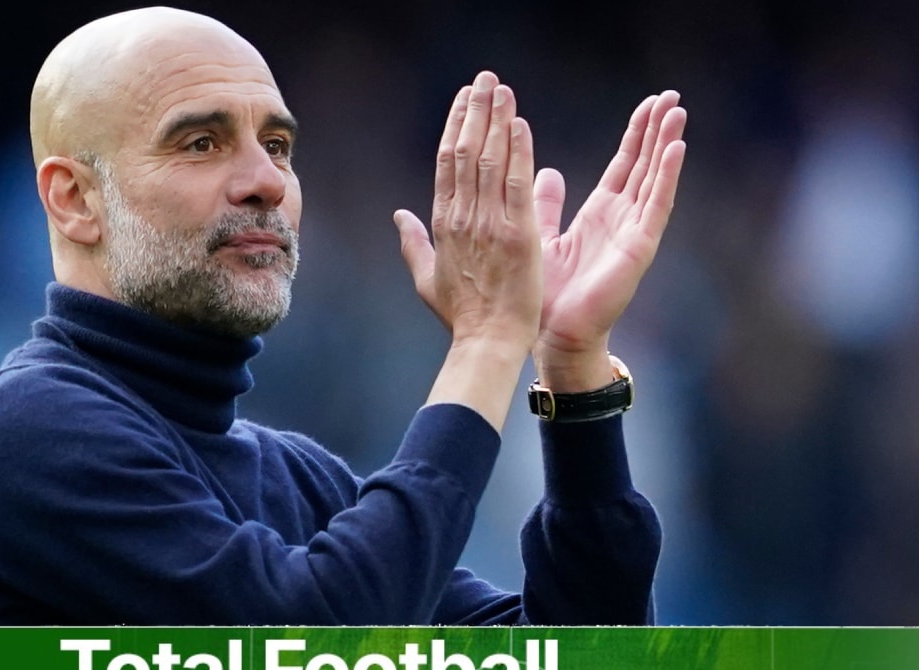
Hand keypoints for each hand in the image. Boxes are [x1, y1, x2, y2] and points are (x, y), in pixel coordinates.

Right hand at [394, 72, 541, 355]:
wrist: (487, 341)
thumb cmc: (460, 316)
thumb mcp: (426, 278)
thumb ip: (412, 243)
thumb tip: (397, 216)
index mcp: (443, 223)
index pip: (448, 162)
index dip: (456, 125)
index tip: (465, 98)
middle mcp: (463, 217)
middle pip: (467, 151)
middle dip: (476, 110)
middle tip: (486, 78)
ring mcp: (490, 224)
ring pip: (490, 160)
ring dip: (497, 120)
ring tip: (503, 89)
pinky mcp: (519, 235)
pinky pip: (517, 184)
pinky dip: (519, 152)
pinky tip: (520, 124)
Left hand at [533, 91, 685, 390]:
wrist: (554, 335)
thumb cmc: (547, 294)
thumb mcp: (542, 235)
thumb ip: (548, 204)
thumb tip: (547, 171)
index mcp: (601, 215)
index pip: (626, 165)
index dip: (638, 135)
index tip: (650, 104)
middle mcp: (622, 220)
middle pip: (646, 165)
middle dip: (658, 131)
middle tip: (672, 96)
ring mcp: (634, 233)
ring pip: (655, 179)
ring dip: (667, 145)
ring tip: (678, 112)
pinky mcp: (638, 249)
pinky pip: (656, 207)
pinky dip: (667, 177)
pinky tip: (676, 149)